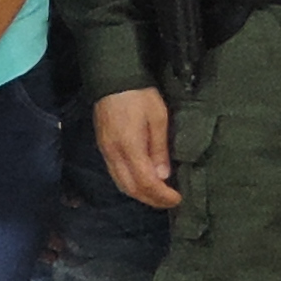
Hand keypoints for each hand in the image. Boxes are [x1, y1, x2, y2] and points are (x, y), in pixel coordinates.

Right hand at [96, 84, 177, 210]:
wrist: (113, 78)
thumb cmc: (139, 95)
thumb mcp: (158, 118)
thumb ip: (159, 148)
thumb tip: (163, 176)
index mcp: (129, 147)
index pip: (145, 182)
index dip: (161, 195)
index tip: (177, 198)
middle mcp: (114, 154)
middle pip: (130, 188)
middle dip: (151, 199)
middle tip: (169, 201)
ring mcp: (106, 152)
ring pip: (120, 184)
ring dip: (139, 194)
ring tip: (158, 195)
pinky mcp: (103, 147)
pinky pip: (115, 174)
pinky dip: (130, 184)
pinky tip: (142, 182)